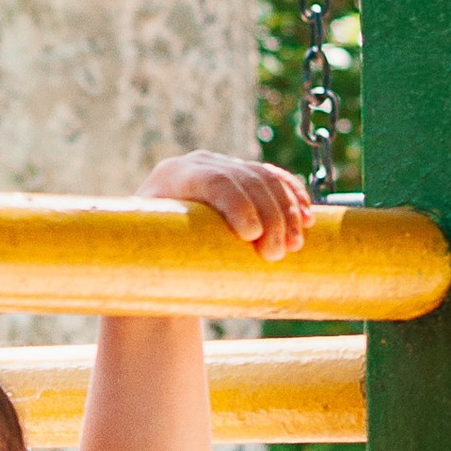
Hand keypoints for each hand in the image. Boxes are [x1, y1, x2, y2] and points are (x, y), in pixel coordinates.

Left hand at [138, 149, 315, 260]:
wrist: (157, 249)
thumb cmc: (148, 263)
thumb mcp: (143, 258)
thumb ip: (148, 263)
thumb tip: (148, 286)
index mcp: (171, 177)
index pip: (212, 181)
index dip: (237, 204)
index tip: (252, 236)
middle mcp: (198, 164)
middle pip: (244, 179)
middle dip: (268, 215)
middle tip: (277, 256)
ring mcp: (223, 166)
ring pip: (264, 178)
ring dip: (287, 210)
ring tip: (294, 245)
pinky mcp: (242, 176)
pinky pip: (274, 178)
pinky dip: (294, 197)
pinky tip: (307, 218)